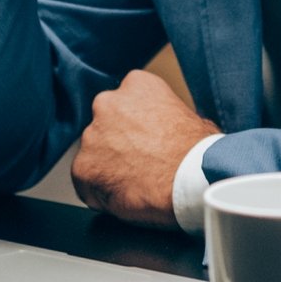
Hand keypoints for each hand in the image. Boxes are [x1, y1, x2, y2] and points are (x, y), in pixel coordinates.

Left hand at [72, 70, 220, 228]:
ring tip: (136, 183)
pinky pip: (86, 183)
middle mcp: (107, 103)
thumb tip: (168, 130)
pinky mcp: (82, 167)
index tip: (147, 140)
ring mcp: (91, 136)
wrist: (191, 179)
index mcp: (136, 84)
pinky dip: (100, 192)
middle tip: (140, 162)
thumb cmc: (198, 151)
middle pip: (105, 126)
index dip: (136, 126)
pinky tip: (125, 197)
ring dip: (108, 167)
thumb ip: (166, 117)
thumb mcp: (190, 116)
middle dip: (117, 143)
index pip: (126, 103)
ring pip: (93, 154)